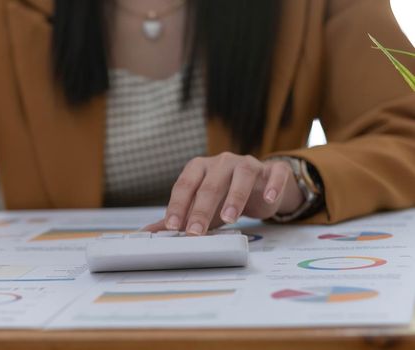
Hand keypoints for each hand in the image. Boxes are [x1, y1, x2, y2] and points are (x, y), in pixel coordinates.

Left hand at [143, 152, 303, 234]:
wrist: (261, 189)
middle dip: (201, 208)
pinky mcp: (273, 171)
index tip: (172, 226)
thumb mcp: (199, 207)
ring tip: (229, 218)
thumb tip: (147, 233)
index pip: (185, 185)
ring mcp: (249, 164)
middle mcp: (222, 162)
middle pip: (210, 183)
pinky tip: (267, 199)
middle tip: (195, 231)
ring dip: (235, 196)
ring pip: (242, 175)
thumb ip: (176, 218)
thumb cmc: (223, 198)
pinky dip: (272, 185)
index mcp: (200, 167)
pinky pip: (274, 174)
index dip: (178, 205)